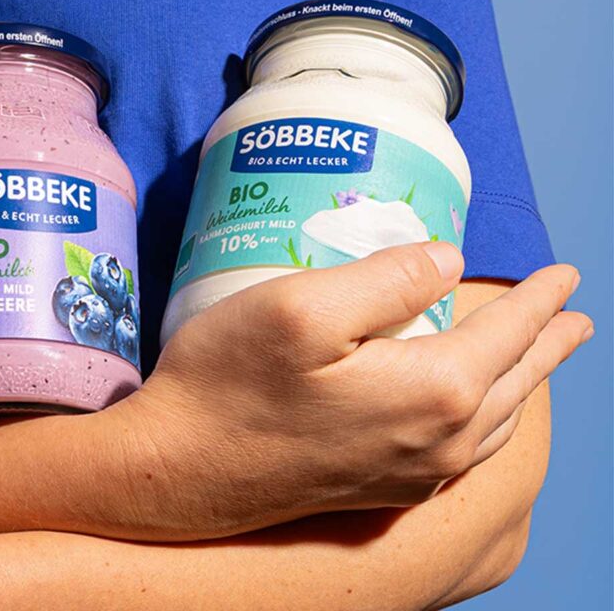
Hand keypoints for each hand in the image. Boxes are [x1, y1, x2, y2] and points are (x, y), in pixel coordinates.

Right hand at [105, 242, 590, 537]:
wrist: (177, 474)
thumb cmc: (229, 384)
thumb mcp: (301, 306)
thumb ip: (386, 275)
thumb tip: (448, 261)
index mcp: (434, 390)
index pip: (508, 331)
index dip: (541, 298)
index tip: (565, 274)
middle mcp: (438, 441)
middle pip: (517, 382)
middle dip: (549, 343)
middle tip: (575, 318)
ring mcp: (410, 474)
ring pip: (495, 424)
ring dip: (525, 385)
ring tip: (539, 362)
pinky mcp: (378, 490)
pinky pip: (463, 453)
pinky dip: (488, 421)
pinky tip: (474, 415)